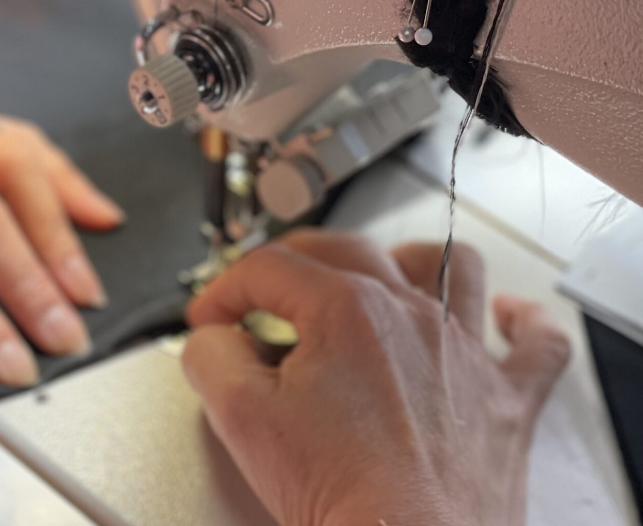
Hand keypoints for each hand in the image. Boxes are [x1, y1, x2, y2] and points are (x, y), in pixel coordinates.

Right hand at [181, 229, 570, 525]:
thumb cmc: (346, 498)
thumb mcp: (241, 418)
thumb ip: (212, 358)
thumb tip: (213, 339)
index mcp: (347, 310)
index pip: (270, 270)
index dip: (225, 289)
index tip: (210, 319)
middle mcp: (412, 316)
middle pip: (346, 251)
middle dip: (291, 262)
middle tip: (263, 292)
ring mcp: (465, 354)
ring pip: (450, 267)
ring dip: (408, 260)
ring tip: (381, 275)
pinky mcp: (507, 401)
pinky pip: (538, 345)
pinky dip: (525, 323)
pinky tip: (510, 314)